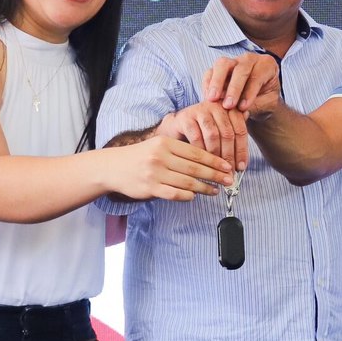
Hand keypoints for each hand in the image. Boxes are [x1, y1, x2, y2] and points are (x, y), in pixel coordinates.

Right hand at [106, 136, 232, 201]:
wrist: (112, 167)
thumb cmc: (140, 156)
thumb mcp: (158, 146)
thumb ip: (179, 151)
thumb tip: (208, 161)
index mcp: (166, 143)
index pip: (196, 152)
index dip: (214, 161)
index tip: (227, 167)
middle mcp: (161, 157)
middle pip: (195, 168)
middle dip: (215, 175)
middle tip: (229, 180)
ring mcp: (155, 173)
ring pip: (187, 182)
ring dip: (204, 188)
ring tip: (215, 190)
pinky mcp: (150, 188)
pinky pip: (175, 194)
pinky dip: (188, 196)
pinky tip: (195, 196)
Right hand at [156, 100, 248, 170]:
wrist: (176, 127)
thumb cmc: (203, 133)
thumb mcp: (221, 135)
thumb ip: (233, 144)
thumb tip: (244, 164)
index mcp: (229, 108)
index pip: (240, 130)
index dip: (242, 150)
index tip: (242, 167)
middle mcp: (215, 106)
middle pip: (228, 133)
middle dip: (230, 155)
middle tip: (230, 172)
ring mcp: (200, 110)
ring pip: (213, 135)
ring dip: (216, 155)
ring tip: (217, 170)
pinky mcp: (185, 118)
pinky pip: (196, 137)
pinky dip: (201, 152)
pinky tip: (203, 164)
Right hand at [202, 53, 280, 116]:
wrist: (259, 99)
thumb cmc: (266, 100)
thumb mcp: (267, 103)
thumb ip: (255, 104)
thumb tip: (239, 109)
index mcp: (266, 65)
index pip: (257, 76)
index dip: (249, 92)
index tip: (243, 108)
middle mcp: (249, 59)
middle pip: (239, 68)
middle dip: (233, 87)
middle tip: (228, 105)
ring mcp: (232, 61)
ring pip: (222, 64)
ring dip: (216, 82)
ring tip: (212, 99)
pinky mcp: (218, 68)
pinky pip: (210, 72)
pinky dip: (208, 85)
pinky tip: (208, 98)